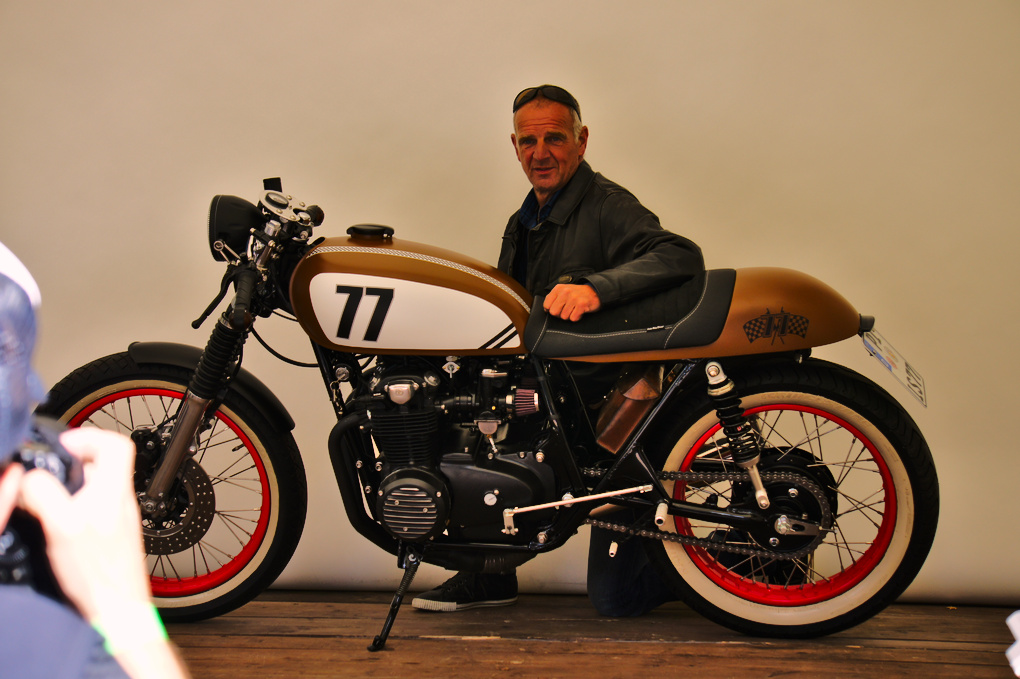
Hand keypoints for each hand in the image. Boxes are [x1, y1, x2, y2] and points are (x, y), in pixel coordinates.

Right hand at [17, 427, 148, 620]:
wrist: (117, 609)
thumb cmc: (98, 576)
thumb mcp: (62, 527)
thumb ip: (45, 495)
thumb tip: (29, 477)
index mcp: (115, 491)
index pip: (118, 444)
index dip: (90, 435)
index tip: (64, 443)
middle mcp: (121, 501)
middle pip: (105, 462)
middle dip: (74, 460)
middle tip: (51, 467)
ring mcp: (118, 518)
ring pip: (97, 485)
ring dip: (72, 483)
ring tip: (49, 492)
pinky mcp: (111, 535)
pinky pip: (93, 507)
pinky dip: (74, 504)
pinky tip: (57, 519)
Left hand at [543, 283, 600, 320]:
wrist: (595, 291)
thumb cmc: (577, 294)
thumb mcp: (563, 291)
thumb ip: (553, 298)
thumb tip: (546, 309)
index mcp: (558, 288)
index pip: (546, 305)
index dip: (551, 309)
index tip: (558, 308)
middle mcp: (565, 292)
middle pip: (554, 312)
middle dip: (560, 314)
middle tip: (567, 309)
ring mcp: (573, 298)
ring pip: (564, 316)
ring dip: (569, 315)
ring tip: (574, 309)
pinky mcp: (581, 304)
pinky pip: (573, 318)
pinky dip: (577, 317)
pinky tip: (579, 311)